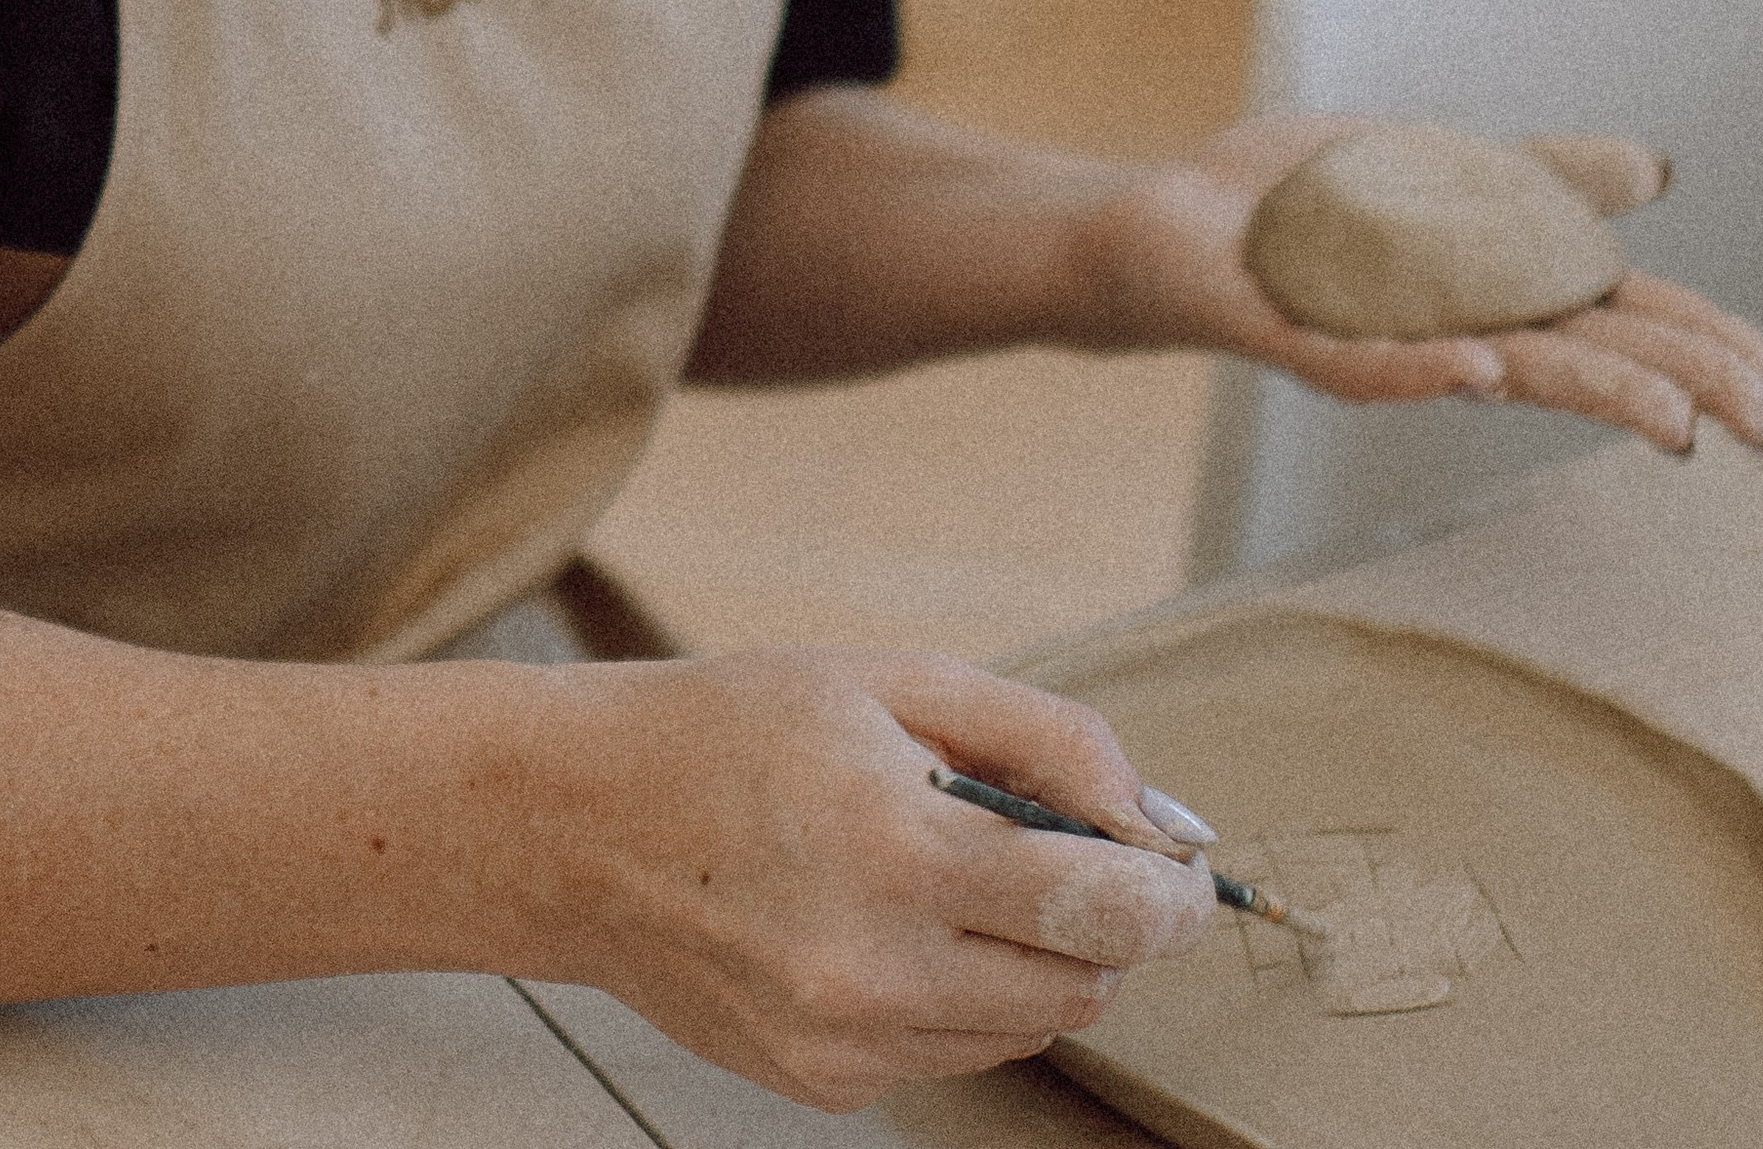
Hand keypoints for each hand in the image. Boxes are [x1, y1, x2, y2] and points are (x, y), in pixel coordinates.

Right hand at [538, 648, 1216, 1111]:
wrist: (579, 826)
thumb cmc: (731, 730)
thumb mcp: (896, 680)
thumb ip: (1049, 742)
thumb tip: (1158, 821)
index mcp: (897, 847)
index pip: (1101, 912)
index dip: (1170, 896)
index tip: (1182, 875)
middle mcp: (875, 968)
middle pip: (1083, 986)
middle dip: (1104, 924)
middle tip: (1064, 855)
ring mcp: (847, 1042)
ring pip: (1027, 1027)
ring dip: (1033, 960)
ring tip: (956, 876)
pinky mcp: (825, 1083)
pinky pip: (954, 1053)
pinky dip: (961, 993)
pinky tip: (895, 923)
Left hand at [1078, 113, 1762, 455]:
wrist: (1164, 223)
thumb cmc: (1297, 205)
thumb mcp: (1435, 165)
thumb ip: (1543, 176)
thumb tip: (1660, 172)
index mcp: (1487, 282)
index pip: (1614, 314)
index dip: (1697, 340)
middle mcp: (1447, 321)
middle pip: (1582, 354)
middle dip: (1676, 384)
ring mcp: (1378, 336)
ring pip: (1498, 372)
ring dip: (1585, 394)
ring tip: (1671, 424)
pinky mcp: (1295, 336)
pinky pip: (1364, 365)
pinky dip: (1419, 367)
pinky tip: (1477, 371)